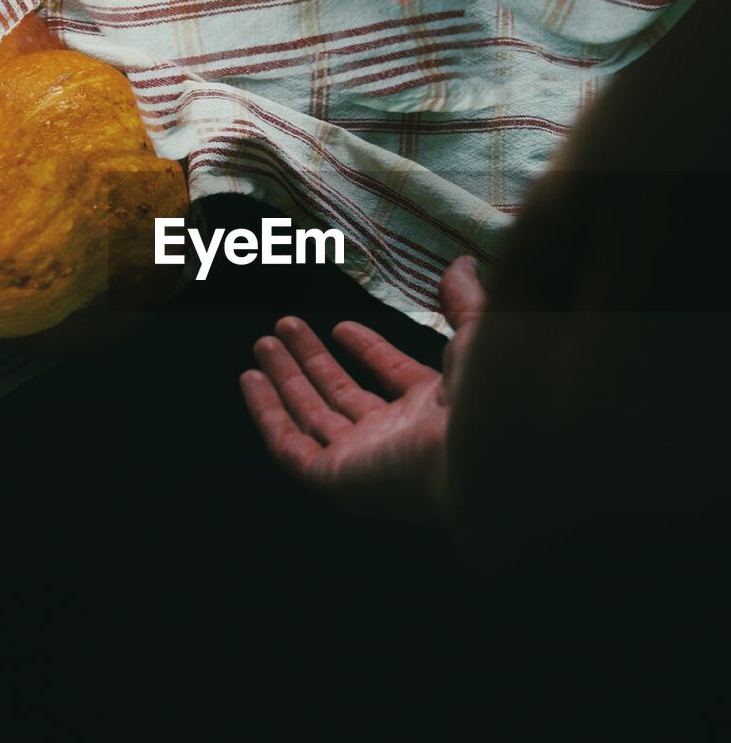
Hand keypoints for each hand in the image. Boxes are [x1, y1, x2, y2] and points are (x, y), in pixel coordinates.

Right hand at [239, 255, 484, 524]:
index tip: (342, 325)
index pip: (390, 376)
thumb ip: (465, 303)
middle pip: (342, 396)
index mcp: (434, 407)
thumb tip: (463, 264)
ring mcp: (363, 459)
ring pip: (311, 417)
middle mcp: (396, 436)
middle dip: (312, 361)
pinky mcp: (336, 478)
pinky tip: (251, 380)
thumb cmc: (490, 397)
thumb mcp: (478, 335)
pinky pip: (291, 447)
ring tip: (262, 344)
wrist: (487, 452)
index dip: (367, 350)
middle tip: (284, 326)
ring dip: (285, 380)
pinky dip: (268, 413)